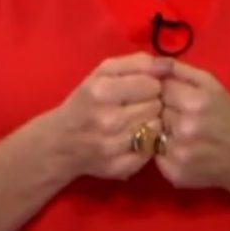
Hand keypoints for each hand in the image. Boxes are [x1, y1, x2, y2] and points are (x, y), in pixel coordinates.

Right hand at [50, 52, 173, 181]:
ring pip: (157, 128)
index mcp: (102, 92)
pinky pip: (152, 150)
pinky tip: (134, 139)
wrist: (61, 142)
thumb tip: (168, 65)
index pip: (151, 84)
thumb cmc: (85, 101)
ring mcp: (114, 147)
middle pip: (156, 106)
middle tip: (135, 106)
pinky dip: (147, 144)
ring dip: (150, 123)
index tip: (139, 88)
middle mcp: (108, 120)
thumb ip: (138, 63)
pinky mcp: (120, 167)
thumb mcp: (103, 72)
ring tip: (135, 121)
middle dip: (150, 103)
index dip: (148, 84)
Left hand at [155, 59, 229, 191]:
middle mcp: (185, 129)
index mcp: (195, 102)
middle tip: (184, 117)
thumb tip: (153, 62)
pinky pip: (155, 155)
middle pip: (154, 111)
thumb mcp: (213, 85)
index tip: (180, 98)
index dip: (168, 92)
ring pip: (152, 133)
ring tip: (184, 134)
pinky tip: (183, 150)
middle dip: (165, 111)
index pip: (160, 89)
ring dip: (163, 131)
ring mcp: (178, 154)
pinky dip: (164, 152)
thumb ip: (181, 70)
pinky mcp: (174, 173)